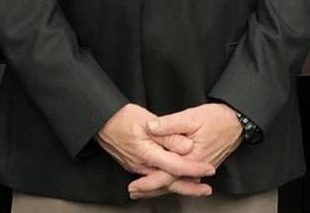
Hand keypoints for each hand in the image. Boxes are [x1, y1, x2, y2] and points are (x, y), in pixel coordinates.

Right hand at [96, 104, 214, 198]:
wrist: (100, 121)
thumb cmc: (122, 118)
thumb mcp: (147, 120)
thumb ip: (169, 135)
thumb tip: (187, 148)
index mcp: (147, 154)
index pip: (176, 166)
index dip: (194, 168)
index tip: (209, 169)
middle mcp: (142, 166)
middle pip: (170, 182)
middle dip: (189, 187)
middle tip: (206, 190)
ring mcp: (136, 168)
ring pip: (161, 183)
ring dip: (179, 186)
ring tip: (195, 187)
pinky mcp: (134, 167)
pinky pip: (153, 179)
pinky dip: (166, 183)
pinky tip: (174, 181)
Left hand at [129, 104, 245, 198]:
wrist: (237, 121)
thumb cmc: (217, 118)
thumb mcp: (192, 117)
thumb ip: (170, 123)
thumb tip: (150, 127)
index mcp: (192, 159)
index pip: (167, 176)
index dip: (149, 182)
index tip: (135, 186)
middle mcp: (197, 169)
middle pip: (171, 184)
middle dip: (151, 190)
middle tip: (134, 192)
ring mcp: (201, 170)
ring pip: (178, 184)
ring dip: (160, 188)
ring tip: (144, 191)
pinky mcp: (203, 167)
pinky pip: (186, 180)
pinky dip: (173, 183)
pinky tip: (164, 183)